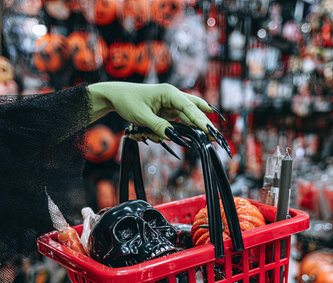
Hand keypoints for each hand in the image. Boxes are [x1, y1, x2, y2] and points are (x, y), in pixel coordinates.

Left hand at [87, 82, 223, 145]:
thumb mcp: (141, 116)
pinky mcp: (167, 112)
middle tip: (214, 136)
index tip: (209, 130)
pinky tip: (196, 134)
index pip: (189, 107)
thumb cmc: (128, 101)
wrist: (117, 96)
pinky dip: (185, 128)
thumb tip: (171, 136)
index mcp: (168, 93)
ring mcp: (171, 105)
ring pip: (189, 116)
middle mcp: (173, 97)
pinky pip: (180, 121)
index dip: (201, 119)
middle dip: (204, 123)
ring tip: (208, 138)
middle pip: (193, 111)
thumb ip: (157, 126)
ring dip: (196, 127)